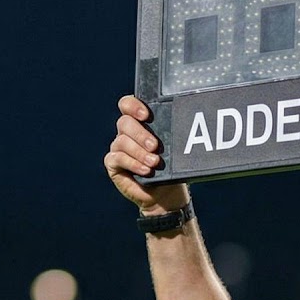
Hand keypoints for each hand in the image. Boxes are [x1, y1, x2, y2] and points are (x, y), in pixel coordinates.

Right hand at [104, 95, 189, 215]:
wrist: (164, 194)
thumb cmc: (169, 168)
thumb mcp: (172, 149)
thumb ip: (171, 134)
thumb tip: (186, 125)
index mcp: (138, 123)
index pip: (127, 105)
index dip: (133, 106)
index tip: (146, 115)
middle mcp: (126, 133)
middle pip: (124, 122)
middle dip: (140, 134)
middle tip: (155, 146)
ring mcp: (118, 148)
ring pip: (122, 141)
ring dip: (139, 152)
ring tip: (154, 162)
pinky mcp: (113, 164)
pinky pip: (118, 158)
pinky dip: (133, 163)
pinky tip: (146, 170)